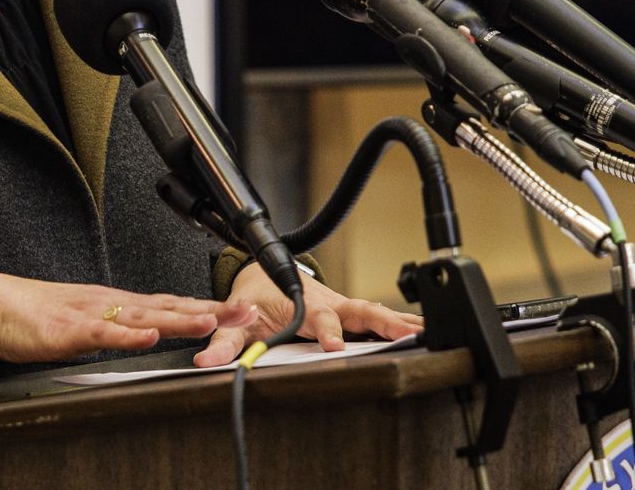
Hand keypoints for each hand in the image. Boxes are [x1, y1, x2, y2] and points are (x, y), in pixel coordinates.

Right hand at [0, 272, 256, 368]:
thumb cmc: (39, 315)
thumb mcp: (90, 322)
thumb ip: (121, 329)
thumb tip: (153, 335)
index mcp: (121, 304)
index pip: (174, 304)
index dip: (210, 307)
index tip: (244, 310)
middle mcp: (114, 304)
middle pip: (171, 306)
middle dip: (211, 310)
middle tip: (247, 312)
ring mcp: (92, 314)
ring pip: (144, 316)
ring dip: (180, 319)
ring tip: (212, 322)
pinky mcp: (68, 329)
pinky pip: (102, 332)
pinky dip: (127, 334)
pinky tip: (149, 336)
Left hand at [192, 264, 423, 366]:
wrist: (264, 273)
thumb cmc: (254, 296)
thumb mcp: (236, 318)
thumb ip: (224, 340)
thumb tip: (207, 361)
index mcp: (304, 305)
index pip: (320, 320)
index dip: (329, 331)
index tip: (336, 345)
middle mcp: (329, 304)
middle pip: (361, 312)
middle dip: (384, 323)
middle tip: (406, 335)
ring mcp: (343, 307)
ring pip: (375, 312)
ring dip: (400, 322)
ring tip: (426, 333)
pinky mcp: (351, 312)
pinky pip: (379, 317)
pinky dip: (403, 321)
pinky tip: (425, 331)